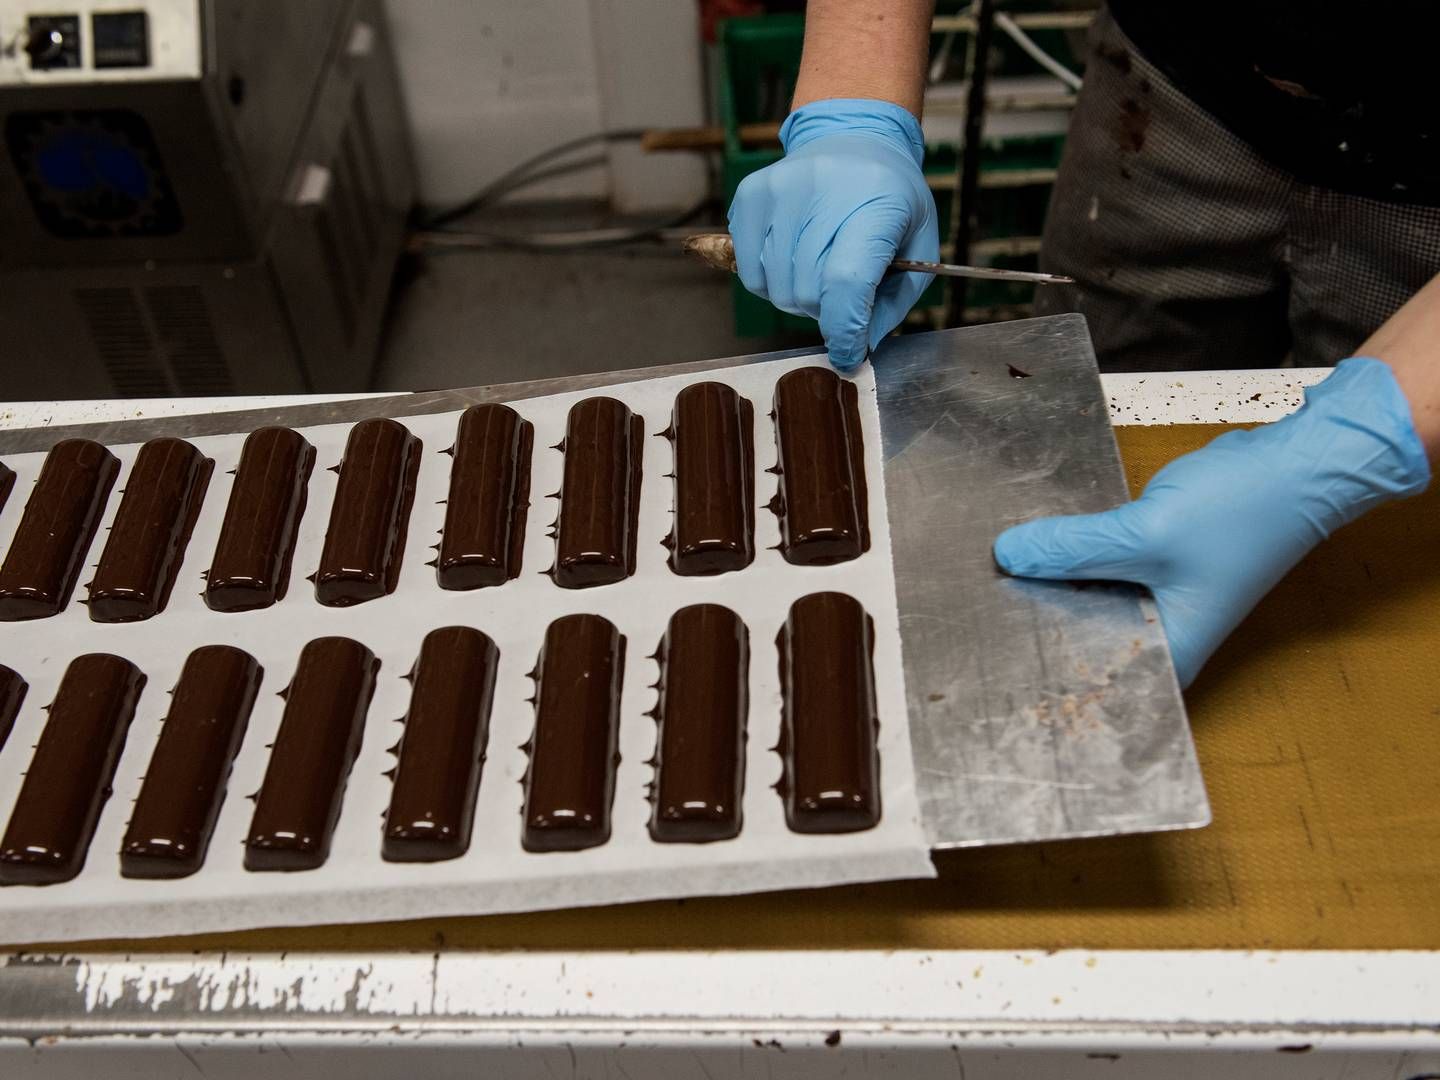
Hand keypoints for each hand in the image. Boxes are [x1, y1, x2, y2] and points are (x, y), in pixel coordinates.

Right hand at [727, 98, 939, 370]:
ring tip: (817, 271)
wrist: (854, 137)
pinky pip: (748, 269)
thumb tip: (860, 345)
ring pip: (774, 287)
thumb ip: (894, 300)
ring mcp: (781, 191)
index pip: (846, 283)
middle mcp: (823, 193)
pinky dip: (769, 278)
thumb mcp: (918, 245)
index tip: (847, 353)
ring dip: (796, 296)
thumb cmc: (889, 197)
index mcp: (876, 206)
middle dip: (825, 310)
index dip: (844, 330)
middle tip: (840, 292)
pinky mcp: (751, 195)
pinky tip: (791, 256)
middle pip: (807, 291)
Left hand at [993, 359, 1429, 686]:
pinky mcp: (1153, 562)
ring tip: (986, 577)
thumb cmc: (1246, 511)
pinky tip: (1032, 544)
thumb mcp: (1147, 533)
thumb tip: (1008, 555)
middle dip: (1036, 620)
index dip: (1040, 668)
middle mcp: (1163, 635)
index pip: (1090, 678)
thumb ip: (1075, 547)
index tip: (985, 656)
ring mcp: (1158, 598)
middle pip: (1081, 638)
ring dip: (1052, 584)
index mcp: (1167, 652)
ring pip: (1087, 599)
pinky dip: (1074, 555)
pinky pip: (1099, 566)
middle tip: (970, 611)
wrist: (1300, 463)